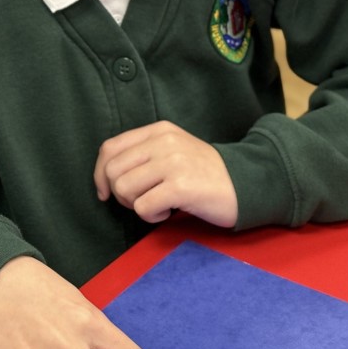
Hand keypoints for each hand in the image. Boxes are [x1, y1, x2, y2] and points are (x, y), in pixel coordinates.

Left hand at [94, 120, 237, 226]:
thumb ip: (142, 154)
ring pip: (124, 189)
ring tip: (158, 205)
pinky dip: (151, 217)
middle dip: (119, 193)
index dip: (100, 174)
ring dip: (136, 205)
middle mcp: (164, 142)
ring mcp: (173, 163)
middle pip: (112, 171)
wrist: (247, 183)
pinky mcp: (181, 186)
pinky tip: (168, 212)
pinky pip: (143, 207)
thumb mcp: (173, 150)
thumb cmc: (204, 173)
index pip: (109, 148)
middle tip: (141, 201)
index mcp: (159, 131)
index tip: (106, 192)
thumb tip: (105, 178)